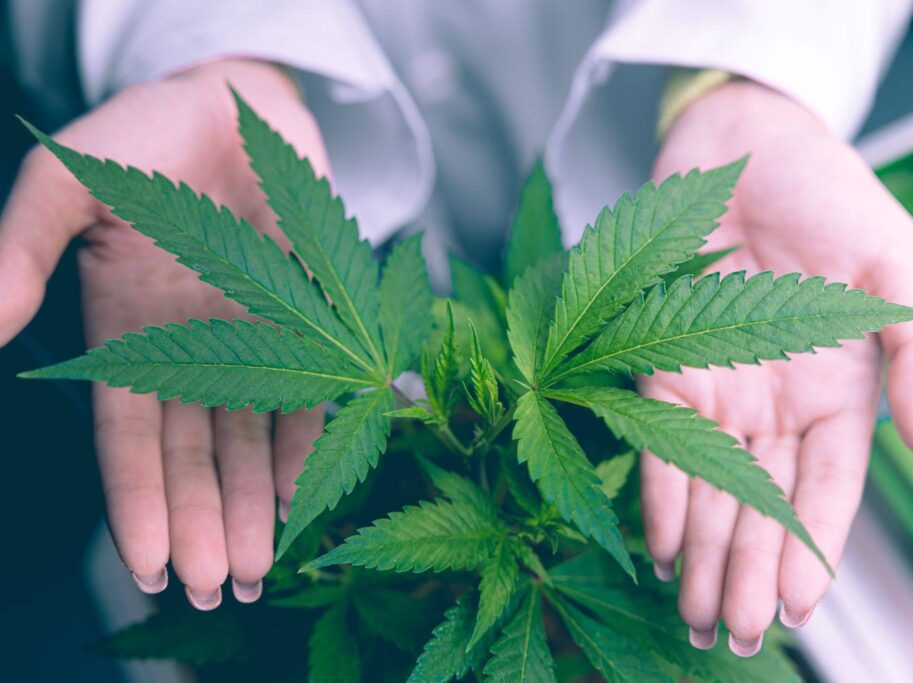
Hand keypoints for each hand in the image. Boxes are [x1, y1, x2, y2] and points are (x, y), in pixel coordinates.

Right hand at [0, 59, 328, 608]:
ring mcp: (253, 341)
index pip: (129, 437)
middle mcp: (192, 352)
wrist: (233, 100)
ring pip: (250, 444)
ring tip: (258, 573)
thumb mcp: (62, 184)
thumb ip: (19, 249)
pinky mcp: (311, 323)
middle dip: (203, 524)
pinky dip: (305, 452)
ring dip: (252, 510)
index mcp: (127, 334)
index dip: (139, 502)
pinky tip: (300, 506)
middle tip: (218, 590)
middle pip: (195, 457)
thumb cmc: (138, 137)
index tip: (150, 565)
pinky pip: (311, 400)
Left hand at [642, 81, 912, 654]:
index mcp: (836, 390)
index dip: (809, 550)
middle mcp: (772, 402)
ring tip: (693, 617)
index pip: (824, 488)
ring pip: (708, 488)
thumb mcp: (898, 267)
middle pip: (760, 505)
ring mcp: (715, 385)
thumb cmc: (832, 196)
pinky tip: (658, 545)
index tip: (796, 610)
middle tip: (731, 638)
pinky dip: (657, 491)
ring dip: (701, 554)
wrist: (746, 141)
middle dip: (747, 573)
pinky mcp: (659, 357)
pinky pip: (656, 436)